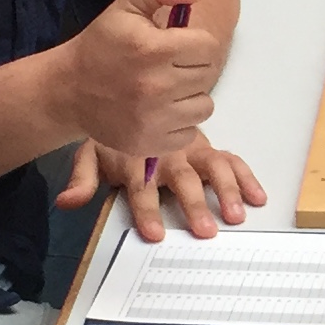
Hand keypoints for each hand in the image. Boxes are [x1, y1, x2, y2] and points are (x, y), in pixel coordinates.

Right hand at [51, 0, 218, 159]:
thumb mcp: (126, 5)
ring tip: (166, 89)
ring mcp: (153, 120)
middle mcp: (156, 87)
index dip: (195, 42)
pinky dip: (179, 124)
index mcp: (152, 49)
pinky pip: (190, 133)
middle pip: (208, 75)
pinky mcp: (151, 144)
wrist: (69, 90)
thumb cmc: (102, 44)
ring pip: (204, 107)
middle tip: (167, 67)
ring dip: (190, 97)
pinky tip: (159, 112)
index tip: (175, 45)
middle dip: (192, 68)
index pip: (208, 46)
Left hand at [62, 134, 267, 243]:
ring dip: (226, 190)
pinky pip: (230, 161)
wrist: (128, 90)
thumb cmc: (112, 133)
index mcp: (138, 157)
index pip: (142, 187)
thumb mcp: (90, 152)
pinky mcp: (208, 148)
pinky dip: (245, 177)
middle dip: (194, 205)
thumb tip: (67, 202)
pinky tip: (257, 197)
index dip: (147, 211)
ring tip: (236, 214)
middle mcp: (168, 152)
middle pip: (182, 180)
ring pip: (212, 168)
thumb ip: (82, 179)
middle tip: (205, 230)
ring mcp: (191, 148)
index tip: (155, 234)